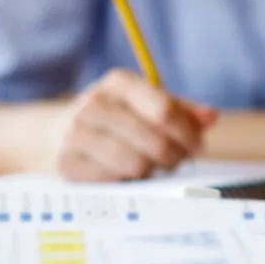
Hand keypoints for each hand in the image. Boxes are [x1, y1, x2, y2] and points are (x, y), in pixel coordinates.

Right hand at [49, 69, 218, 180]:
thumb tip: (210, 117)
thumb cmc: (115, 119)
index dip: (188, 133)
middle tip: (176, 161)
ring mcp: (76, 133)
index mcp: (119, 82)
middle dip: (175, 156)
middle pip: (156, 140)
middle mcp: (94, 103)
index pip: (165, 110)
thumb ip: (181, 110)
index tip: (196, 146)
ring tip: (151, 166)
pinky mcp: (67, 162)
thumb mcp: (145, 104)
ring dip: (152, 170)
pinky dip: (127, 181)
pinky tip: (126, 173)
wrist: (54, 135)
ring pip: (138, 164)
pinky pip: (115, 180)